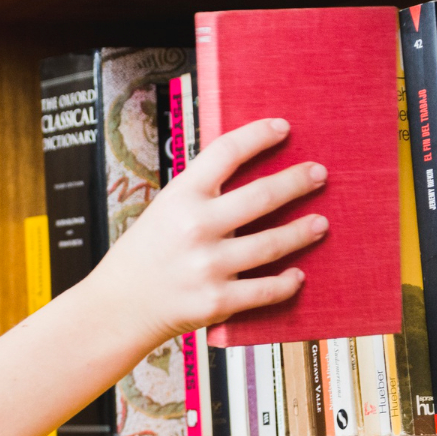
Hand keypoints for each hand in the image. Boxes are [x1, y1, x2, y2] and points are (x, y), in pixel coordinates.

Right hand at [87, 117, 327, 348]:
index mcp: (181, 197)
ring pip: (273, 243)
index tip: (283, 128)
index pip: (227, 152)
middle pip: (263, 195)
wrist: (117, 307)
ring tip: (320, 224)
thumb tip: (249, 173)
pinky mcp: (217, 301)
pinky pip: (265, 289)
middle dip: (298, 181)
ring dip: (303, 232)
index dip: (260, 135)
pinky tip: (297, 276)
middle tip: (318, 174)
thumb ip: (200, 194)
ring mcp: (208, 266)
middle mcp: (196, 228)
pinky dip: (286, 283)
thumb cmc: (142, 256)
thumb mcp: (163, 211)